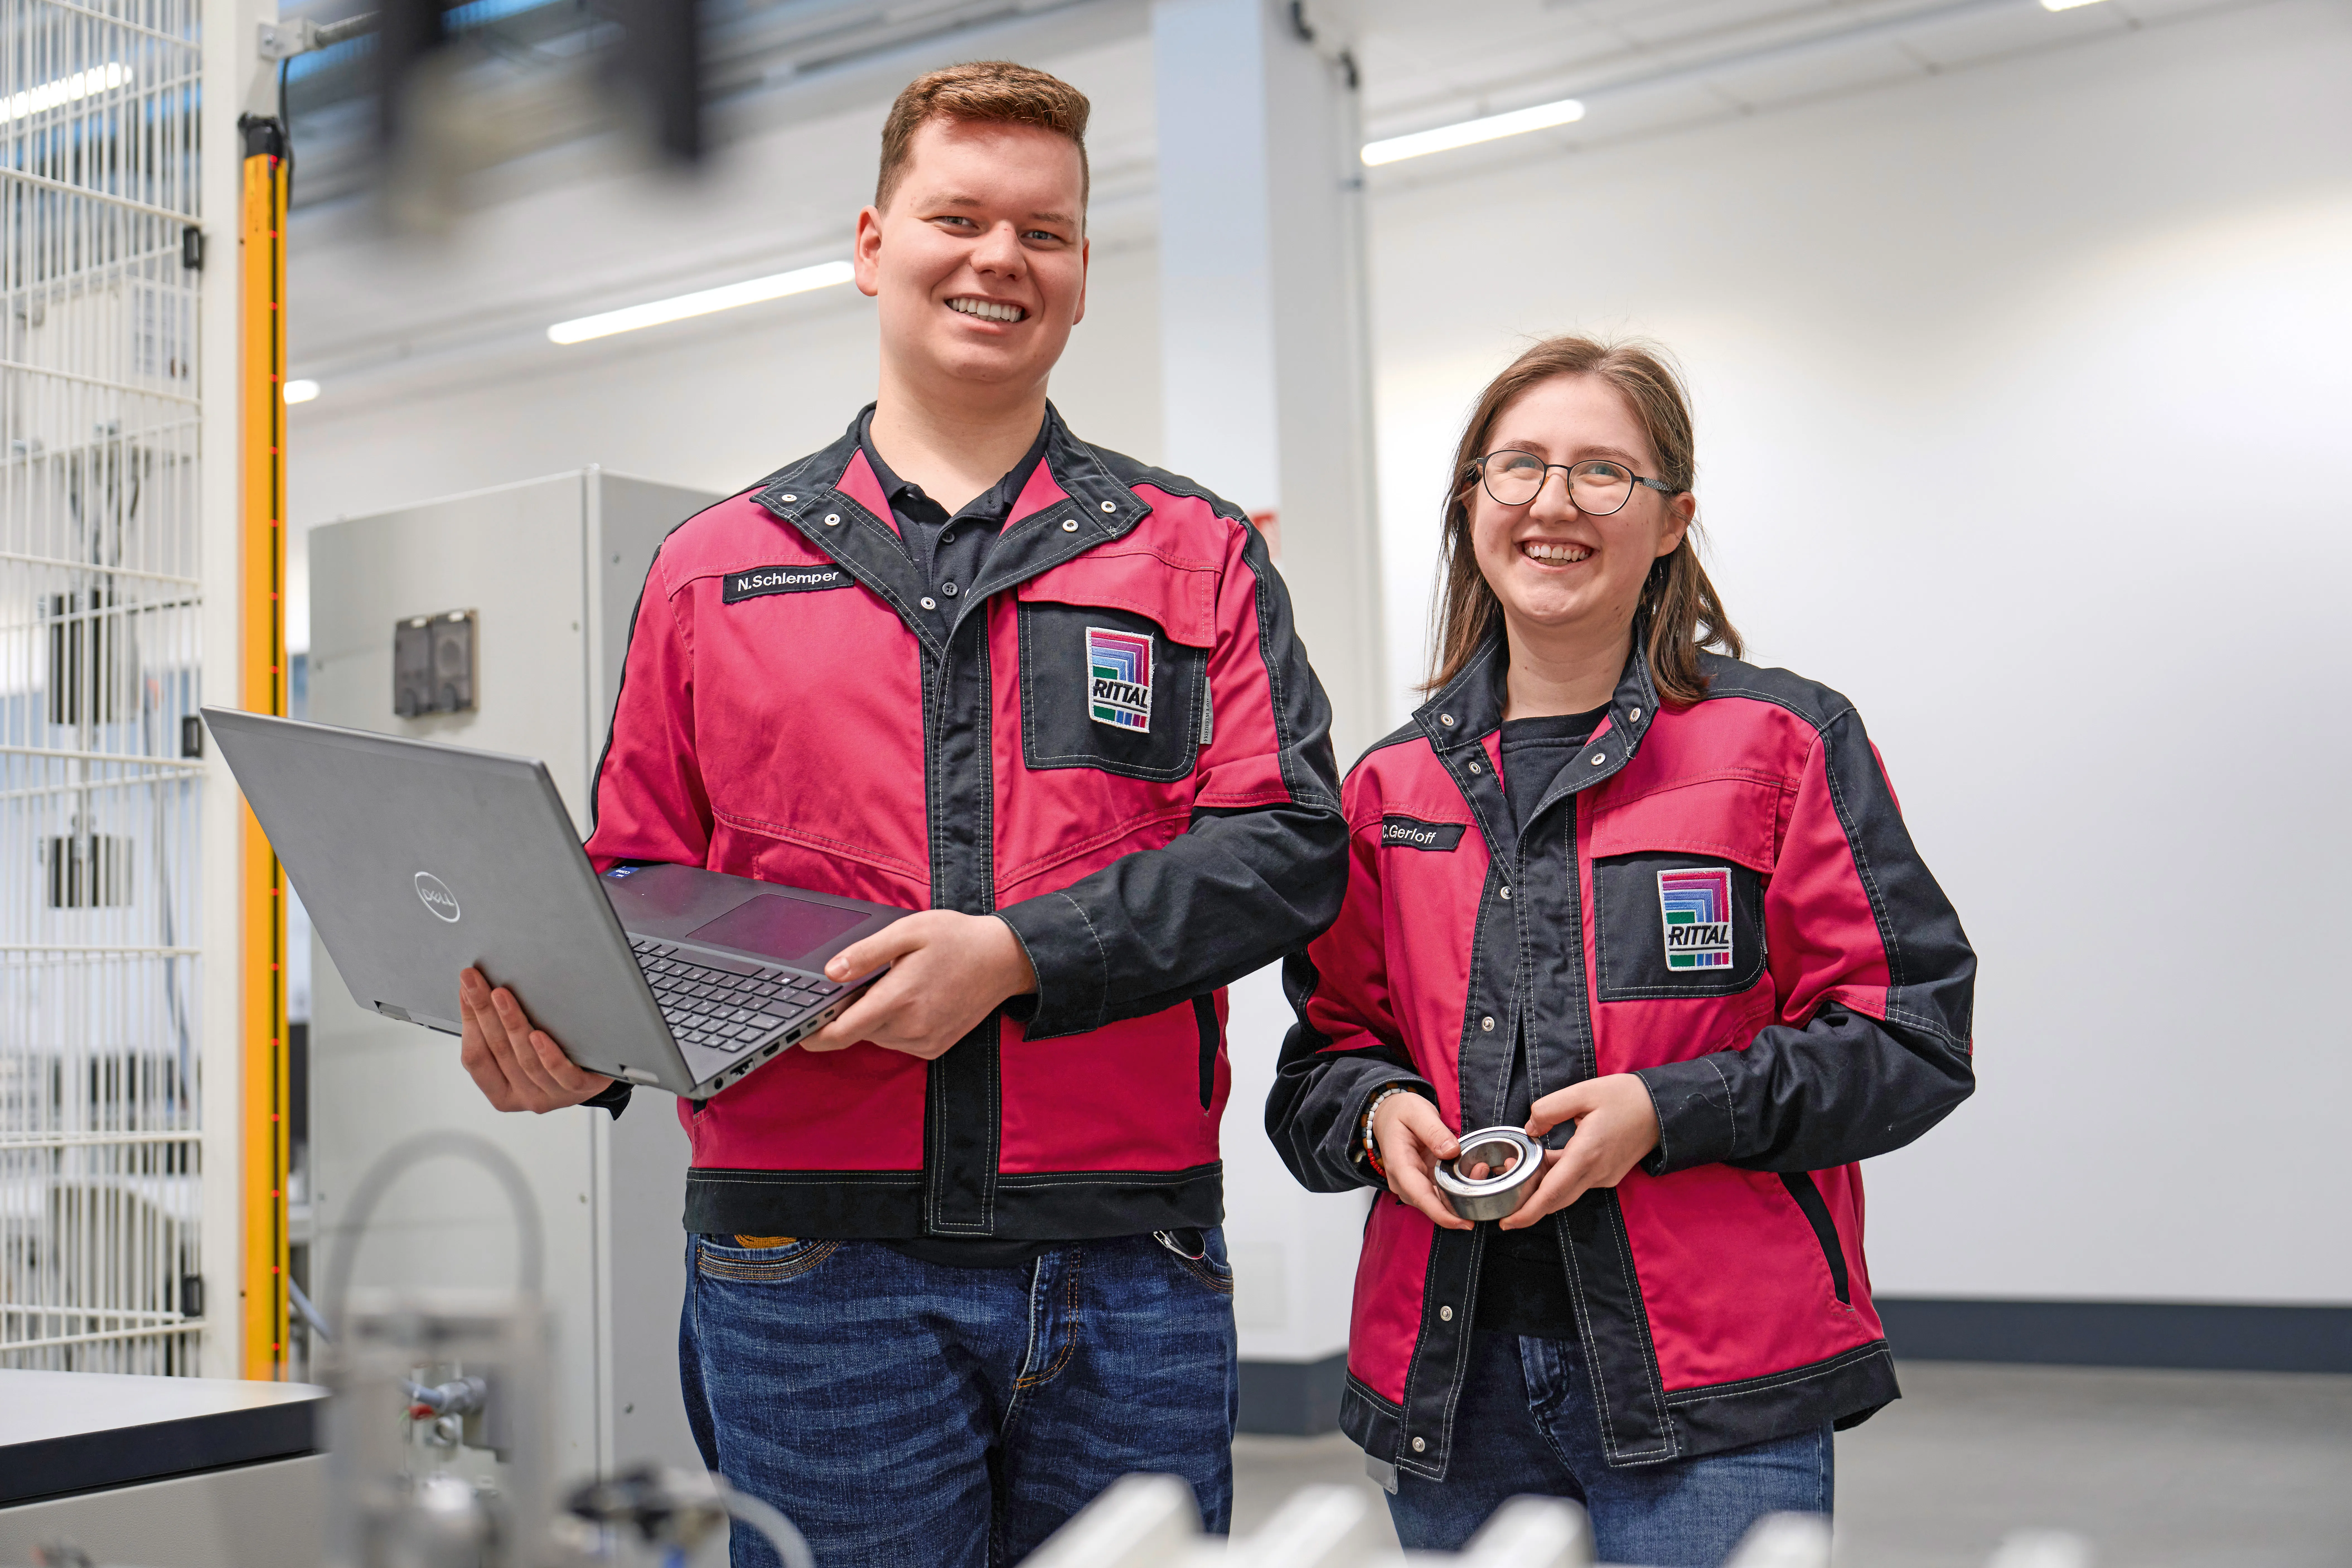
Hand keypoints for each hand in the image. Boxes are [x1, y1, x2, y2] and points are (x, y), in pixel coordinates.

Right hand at [458, 967, 613, 1112]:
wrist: (600, 1078)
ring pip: (526, 1059)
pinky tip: (539, 1035)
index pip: (475, 1058)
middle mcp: (523, 1096)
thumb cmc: (556, 1059)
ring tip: (501, 996)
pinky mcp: (578, 1089)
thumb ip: (500, 1035)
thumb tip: (475, 993)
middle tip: (474, 981)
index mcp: (501, 1091)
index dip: (469, 1023)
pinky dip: (548, 1054)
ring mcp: (551, 1094)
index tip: (465, 989)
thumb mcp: (521, 1052)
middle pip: (499, 1051)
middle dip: (483, 1012)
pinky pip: (561, 1073)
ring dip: (511, 1024)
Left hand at [802, 912, 1037, 1060]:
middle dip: (850, 1014)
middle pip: (858, 1033)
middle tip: (865, 983)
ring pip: (878, 1038)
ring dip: (874, 1019)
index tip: (800, 1032)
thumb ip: (866, 953)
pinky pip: (899, 1042)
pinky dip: (894, 1026)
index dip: (814, 1035)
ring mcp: (925, 1041)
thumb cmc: (956, 939)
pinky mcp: (935, 1047)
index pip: (842, 1032)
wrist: (1003, 960)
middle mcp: (911, 1027)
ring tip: (896, 986)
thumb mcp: (908, 931)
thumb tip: (830, 972)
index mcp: (899, 998)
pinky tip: (912, 1000)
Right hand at [1372, 1090, 1472, 1231]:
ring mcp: (1411, 1184)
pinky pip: (1439, 1193)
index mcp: (1399, 1165)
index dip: (1442, 1214)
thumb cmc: (1400, 1112)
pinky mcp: (1421, 1182)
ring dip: (1460, 1195)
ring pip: (1437, 1201)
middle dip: (1459, 1202)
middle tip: (1482, 1174)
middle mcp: (1403, 1181)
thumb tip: (1451, 1151)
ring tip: (1480, 1170)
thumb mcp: (1417, 1112)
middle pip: (1431, 1204)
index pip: (1419, 1197)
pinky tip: (1471, 1174)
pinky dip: (1457, 1189)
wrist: (1387, 1114)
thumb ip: (1433, 1131)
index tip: (1464, 1223)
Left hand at [1503, 1074, 1661, 1228]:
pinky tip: (1546, 1161)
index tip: (1507, 1222)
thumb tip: (1530, 1129)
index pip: (1552, 1193)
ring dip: (1543, 1188)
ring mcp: (1605, 1177)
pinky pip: (1578, 1184)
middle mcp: (1597, 1173)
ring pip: (1566, 1193)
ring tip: (1520, 1168)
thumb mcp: (1582, 1092)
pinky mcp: (1609, 1175)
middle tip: (1505, 1191)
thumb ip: (1549, 1109)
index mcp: (1587, 1154)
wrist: (1662, 1109)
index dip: (1528, 1211)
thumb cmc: (1624, 1097)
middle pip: (1556, 1200)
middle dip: (1528, 1204)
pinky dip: (1559, 1180)